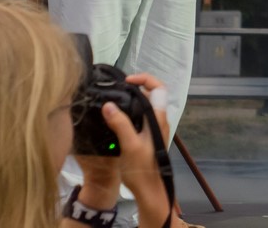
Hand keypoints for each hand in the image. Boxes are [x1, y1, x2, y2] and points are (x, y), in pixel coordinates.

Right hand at [74, 74, 172, 225]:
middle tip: (118, 88)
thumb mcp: (129, 144)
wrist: (149, 188)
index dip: (145, 79)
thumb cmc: (142, 167)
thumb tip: (108, 105)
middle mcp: (159, 120)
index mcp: (158, 118)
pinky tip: (116, 116)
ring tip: (115, 99)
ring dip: (133, 99)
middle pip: (152, 94)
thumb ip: (120, 123)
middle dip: (137, 86)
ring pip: (146, 105)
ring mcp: (153, 128)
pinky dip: (130, 111)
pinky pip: (140, 116)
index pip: (159, 88)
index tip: (128, 80)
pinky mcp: (146, 136)